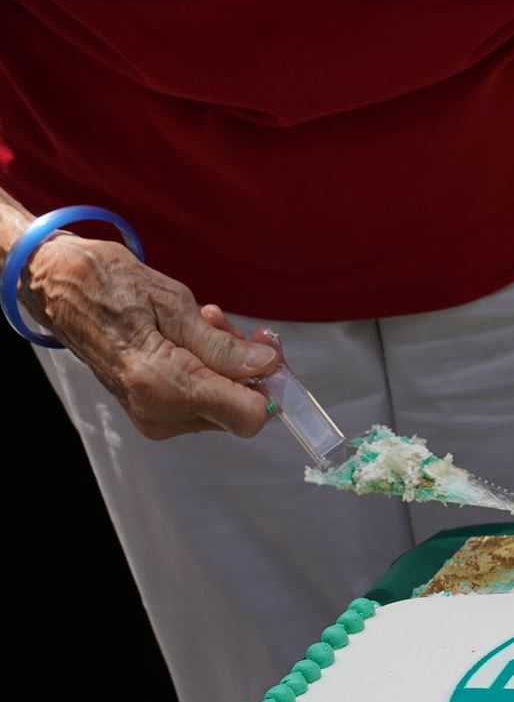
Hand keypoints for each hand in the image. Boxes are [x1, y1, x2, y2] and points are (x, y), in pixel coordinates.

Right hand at [20, 236, 278, 438]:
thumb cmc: (107, 285)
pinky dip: (208, 371)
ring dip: (225, 364)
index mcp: (161, 385)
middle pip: (240, 410)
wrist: (56, 287)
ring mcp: (153, 417)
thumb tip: (266, 365)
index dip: (269, 384)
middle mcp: (157, 412)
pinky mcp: (152, 412)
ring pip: (223, 404)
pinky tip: (190, 338)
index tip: (266, 348)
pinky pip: (201, 400)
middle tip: (226, 323)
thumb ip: (222, 344)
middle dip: (246, 367)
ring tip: (202, 322)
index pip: (248, 415)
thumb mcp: (172, 303)